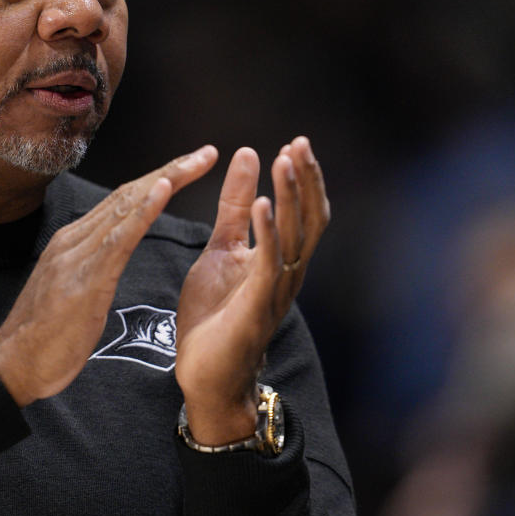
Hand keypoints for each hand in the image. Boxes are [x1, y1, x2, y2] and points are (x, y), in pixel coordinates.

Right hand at [0, 145, 219, 405]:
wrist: (14, 365)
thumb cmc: (45, 337)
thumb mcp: (72, 292)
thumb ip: (89, 267)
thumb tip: (108, 255)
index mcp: (73, 241)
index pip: (122, 201)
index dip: (158, 180)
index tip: (188, 166)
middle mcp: (74, 239)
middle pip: (128, 194)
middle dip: (170, 170)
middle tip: (207, 153)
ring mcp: (78, 255)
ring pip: (126, 206)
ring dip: (166, 180)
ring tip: (196, 162)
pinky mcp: (85, 278)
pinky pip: (119, 237)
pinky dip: (143, 211)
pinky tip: (163, 191)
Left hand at [174, 137, 329, 444]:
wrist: (203, 374)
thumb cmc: (213, 316)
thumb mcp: (220, 248)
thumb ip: (232, 207)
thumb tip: (246, 155)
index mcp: (280, 258)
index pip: (304, 211)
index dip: (304, 177)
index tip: (297, 142)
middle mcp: (288, 272)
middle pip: (310, 218)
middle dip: (306, 180)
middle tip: (299, 143)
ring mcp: (276, 289)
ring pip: (296, 236)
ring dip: (290, 197)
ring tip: (284, 162)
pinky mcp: (257, 305)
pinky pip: (269, 264)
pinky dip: (268, 233)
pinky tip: (261, 205)